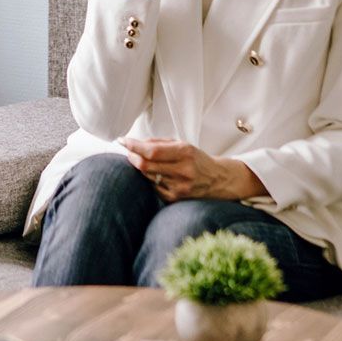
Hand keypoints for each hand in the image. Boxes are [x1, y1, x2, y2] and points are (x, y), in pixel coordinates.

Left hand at [120, 138, 266, 201]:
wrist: (218, 180)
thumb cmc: (196, 159)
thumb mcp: (182, 144)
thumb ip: (159, 143)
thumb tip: (135, 143)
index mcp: (185, 152)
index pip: (152, 151)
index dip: (133, 146)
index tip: (122, 141)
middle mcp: (183, 171)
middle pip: (145, 165)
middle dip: (132, 157)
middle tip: (128, 152)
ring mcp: (179, 187)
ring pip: (147, 176)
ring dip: (141, 168)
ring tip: (144, 162)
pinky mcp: (176, 199)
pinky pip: (153, 187)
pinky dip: (150, 179)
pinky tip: (157, 175)